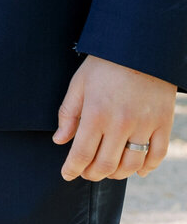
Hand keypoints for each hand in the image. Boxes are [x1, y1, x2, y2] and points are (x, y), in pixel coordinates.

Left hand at [53, 55, 176, 180]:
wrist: (140, 49)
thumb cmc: (104, 65)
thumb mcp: (78, 85)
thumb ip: (68, 114)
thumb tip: (60, 140)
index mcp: (96, 114)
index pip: (82, 153)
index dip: (73, 168)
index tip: (66, 175)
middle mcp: (121, 123)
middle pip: (106, 163)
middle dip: (92, 174)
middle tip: (85, 173)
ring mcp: (145, 125)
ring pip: (132, 164)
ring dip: (117, 174)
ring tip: (107, 172)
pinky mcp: (163, 124)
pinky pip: (157, 155)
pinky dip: (147, 168)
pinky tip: (137, 170)